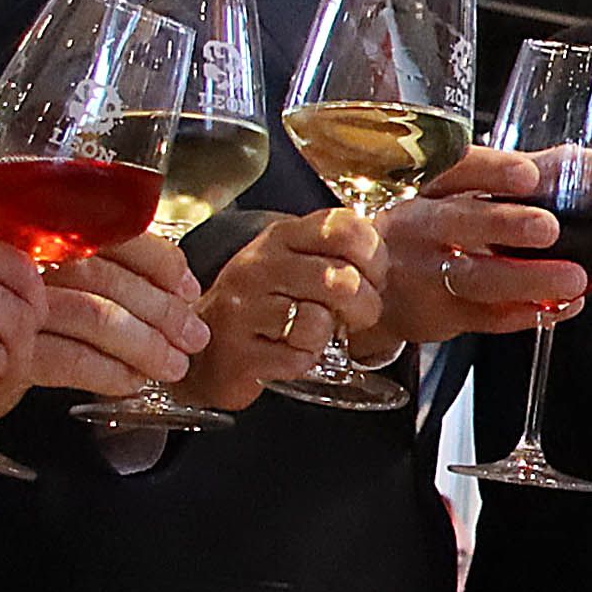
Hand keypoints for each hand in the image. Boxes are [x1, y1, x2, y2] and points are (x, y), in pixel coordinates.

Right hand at [1, 231, 212, 406]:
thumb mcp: (42, 272)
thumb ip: (93, 267)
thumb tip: (174, 289)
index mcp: (39, 227)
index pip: (111, 232)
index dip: (158, 261)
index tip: (186, 287)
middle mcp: (23, 256)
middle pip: (107, 277)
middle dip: (162, 311)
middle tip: (192, 336)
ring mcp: (11, 301)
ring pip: (94, 316)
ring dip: (144, 345)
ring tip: (171, 364)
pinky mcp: (6, 349)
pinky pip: (70, 359)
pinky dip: (108, 372)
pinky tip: (130, 381)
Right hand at [190, 208, 386, 410]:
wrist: (204, 349)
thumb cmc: (263, 305)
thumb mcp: (295, 264)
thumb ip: (337, 255)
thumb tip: (387, 263)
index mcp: (282, 237)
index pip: (347, 229)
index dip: (375, 257)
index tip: (374, 277)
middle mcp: (259, 265)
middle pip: (341, 280)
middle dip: (365, 307)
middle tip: (357, 317)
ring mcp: (244, 308)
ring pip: (317, 321)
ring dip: (327, 336)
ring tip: (312, 335)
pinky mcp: (238, 351)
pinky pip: (298, 358)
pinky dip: (303, 361)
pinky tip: (287, 353)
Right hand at [366, 147, 579, 349]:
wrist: (374, 284)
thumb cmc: (437, 224)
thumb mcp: (473, 189)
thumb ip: (540, 172)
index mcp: (430, 184)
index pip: (456, 168)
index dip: (492, 170)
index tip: (528, 173)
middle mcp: (421, 225)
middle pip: (458, 222)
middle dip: (503, 224)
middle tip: (547, 227)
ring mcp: (425, 273)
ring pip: (474, 278)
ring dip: (526, 280)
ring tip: (572, 278)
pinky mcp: (439, 315)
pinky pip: (487, 317)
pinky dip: (529, 313)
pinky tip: (564, 305)